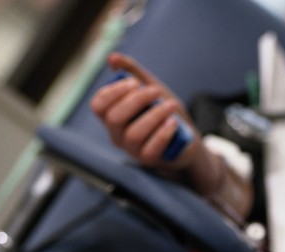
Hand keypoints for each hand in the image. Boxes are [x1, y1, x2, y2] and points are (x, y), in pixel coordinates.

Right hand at [90, 52, 199, 168]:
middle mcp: (117, 135)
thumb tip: (112, 58)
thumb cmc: (164, 112)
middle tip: (156, 91)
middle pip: (114, 118)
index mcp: (112, 116)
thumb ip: (133, 72)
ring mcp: (132, 150)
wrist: (186, 138)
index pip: (98, 106)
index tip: (135, 82)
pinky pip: (151, 149)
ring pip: (133, 134)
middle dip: (136, 100)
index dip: (113, 92)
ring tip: (171, 105)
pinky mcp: (149, 160)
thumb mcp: (150, 88)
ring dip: (154, 115)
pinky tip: (173, 122)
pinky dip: (163, 133)